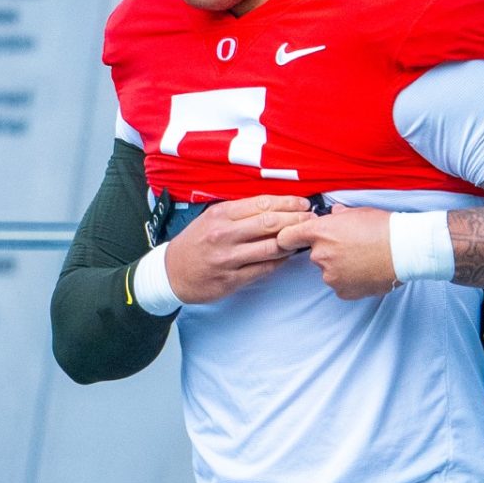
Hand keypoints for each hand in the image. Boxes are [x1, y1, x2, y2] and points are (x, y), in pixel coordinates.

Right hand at [165, 195, 311, 302]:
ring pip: (271, 248)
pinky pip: (264, 269)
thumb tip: (274, 206)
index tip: (302, 204)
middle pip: (270, 224)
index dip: (287, 203)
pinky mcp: (232, 279)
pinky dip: (280, 261)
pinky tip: (288, 255)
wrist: (171, 272)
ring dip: (292, 242)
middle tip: (312, 219)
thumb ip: (239, 212)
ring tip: (304, 237)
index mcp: (221, 215)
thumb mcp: (211, 218)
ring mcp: (228, 259)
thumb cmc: (195, 242)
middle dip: (296, 220)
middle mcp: (224, 235)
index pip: (262, 204)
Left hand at [277, 204, 396, 299]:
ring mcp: (331, 276)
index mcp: (320, 232)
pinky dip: (350, 279)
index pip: (287, 237)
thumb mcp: (357, 212)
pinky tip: (366, 270)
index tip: (293, 240)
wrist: (405, 249)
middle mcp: (320, 255)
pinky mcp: (343, 291)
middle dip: (329, 250)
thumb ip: (338, 216)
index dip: (290, 238)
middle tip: (351, 245)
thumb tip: (334, 216)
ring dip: (340, 266)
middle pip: (314, 254)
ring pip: (329, 270)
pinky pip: (341, 284)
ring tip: (363, 258)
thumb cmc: (384, 228)